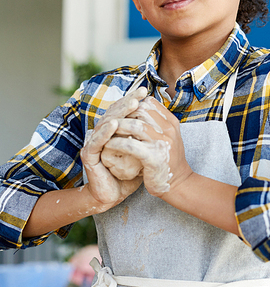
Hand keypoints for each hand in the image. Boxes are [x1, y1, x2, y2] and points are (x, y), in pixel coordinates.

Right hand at [80, 88, 146, 208]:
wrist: (114, 195)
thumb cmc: (129, 175)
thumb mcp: (143, 153)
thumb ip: (147, 138)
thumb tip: (164, 122)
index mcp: (113, 131)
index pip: (122, 110)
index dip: (133, 100)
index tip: (146, 91)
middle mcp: (102, 133)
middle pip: (114, 112)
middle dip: (128, 101)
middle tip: (141, 92)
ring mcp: (93, 143)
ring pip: (106, 123)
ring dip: (119, 112)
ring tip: (132, 103)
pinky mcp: (88, 155)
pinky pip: (97, 141)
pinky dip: (105, 132)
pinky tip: (114, 124)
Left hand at [106, 96, 192, 199]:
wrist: (178, 184)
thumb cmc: (169, 161)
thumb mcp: (168, 138)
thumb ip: (158, 124)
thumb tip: (141, 106)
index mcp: (172, 123)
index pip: (150, 103)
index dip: (134, 105)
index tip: (123, 113)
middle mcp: (169, 131)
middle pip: (141, 111)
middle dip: (123, 114)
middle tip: (110, 120)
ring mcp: (163, 143)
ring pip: (134, 125)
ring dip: (117, 127)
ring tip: (106, 131)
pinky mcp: (154, 158)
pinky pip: (130, 146)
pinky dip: (117, 143)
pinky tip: (108, 145)